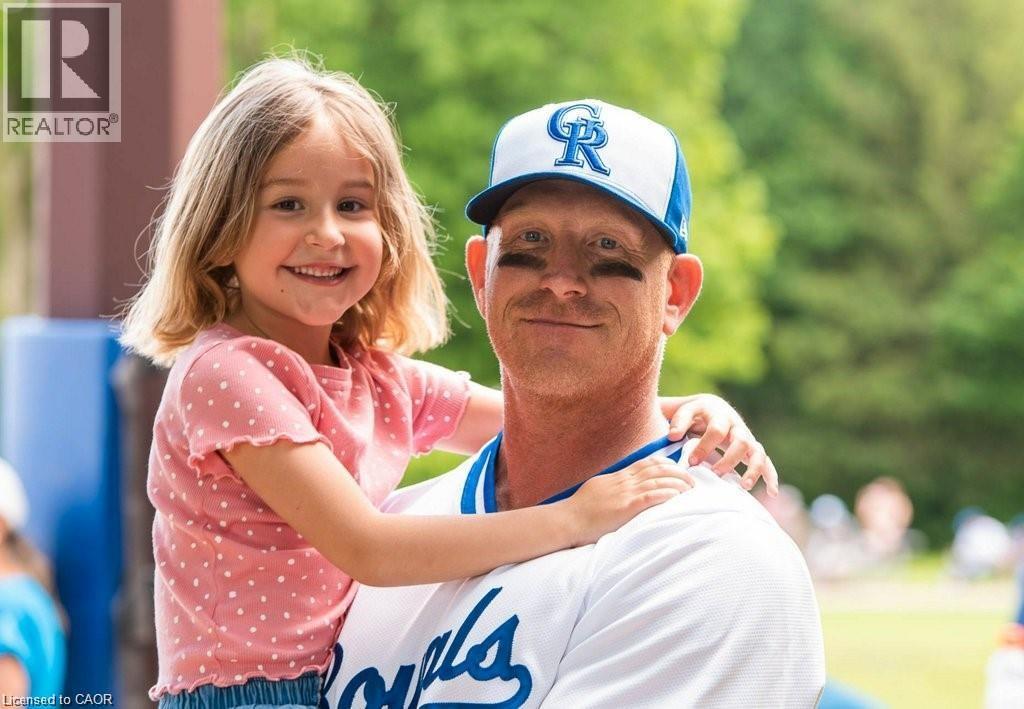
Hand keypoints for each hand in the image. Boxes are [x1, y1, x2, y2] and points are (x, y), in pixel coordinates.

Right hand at [562, 456, 694, 545]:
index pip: (646, 464)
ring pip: (657, 481)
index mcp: (618, 477)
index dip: (665, 464)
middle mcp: (624, 481)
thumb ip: (612, 487)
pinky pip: (651, 496)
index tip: (676, 467)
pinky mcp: (626, 507)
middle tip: (692, 479)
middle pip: (656, 469)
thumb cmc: (579, 509)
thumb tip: (621, 489)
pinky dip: (667, 494)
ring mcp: (625, 493)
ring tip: (691, 488)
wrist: (568, 519)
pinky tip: (678, 496)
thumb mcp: (597, 490)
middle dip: (677, 472)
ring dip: (678, 483)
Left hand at [661, 394, 779, 495]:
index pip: (716, 431)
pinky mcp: (751, 449)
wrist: (708, 410)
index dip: (705, 447)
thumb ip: (678, 422)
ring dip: (753, 470)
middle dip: (729, 460)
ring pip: (757, 452)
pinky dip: (770, 476)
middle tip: (715, 474)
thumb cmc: (692, 415)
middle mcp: (736, 425)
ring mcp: (746, 437)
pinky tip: (772, 492)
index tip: (691, 461)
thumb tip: (672, 436)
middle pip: (742, 442)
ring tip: (743, 486)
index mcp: (719, 414)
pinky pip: (765, 462)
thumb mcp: (683, 412)